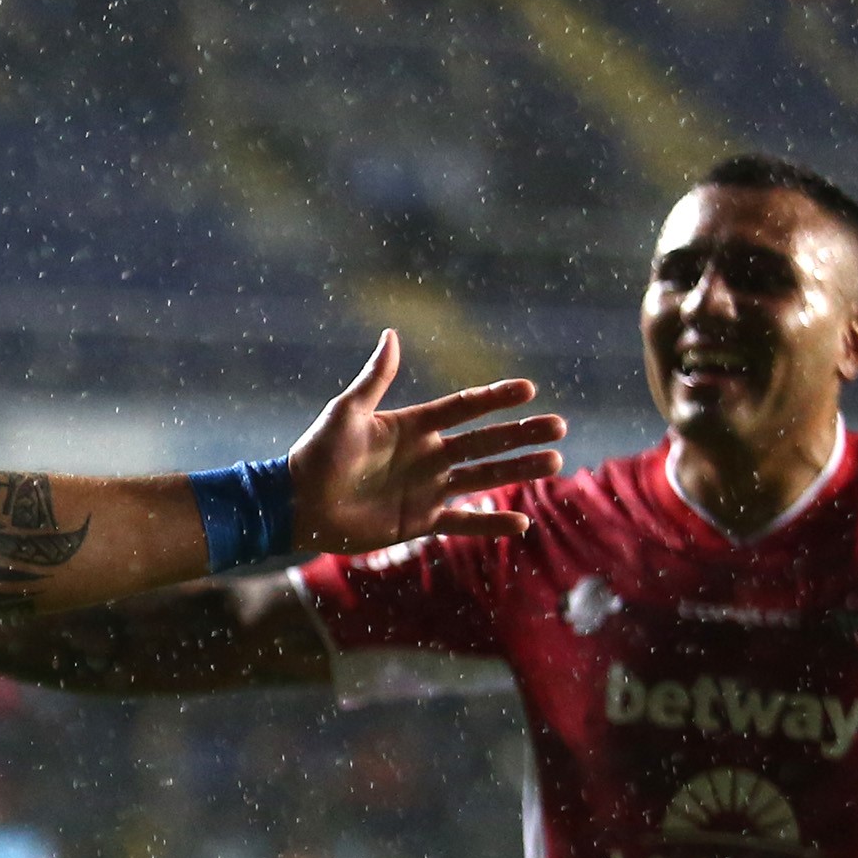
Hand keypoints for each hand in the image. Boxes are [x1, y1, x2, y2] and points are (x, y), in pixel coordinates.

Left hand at [287, 331, 563, 552]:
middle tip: (559, 427)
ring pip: (483, 477)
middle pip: (485, 441)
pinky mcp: (420, 520)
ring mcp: (427, 488)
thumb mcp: (346, 412)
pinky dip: (490, 524)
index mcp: (414, 425)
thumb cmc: (317, 454)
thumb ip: (375, 378)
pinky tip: (521, 524)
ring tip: (554, 463)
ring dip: (518, 471)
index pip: (464, 408)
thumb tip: (392, 333)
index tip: (528, 389)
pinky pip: (463, 520)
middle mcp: (428, 455)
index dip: (494, 398)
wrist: (297, 504)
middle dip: (522, 434)